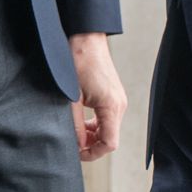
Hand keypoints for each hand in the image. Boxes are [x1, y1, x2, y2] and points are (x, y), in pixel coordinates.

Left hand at [69, 32, 126, 161]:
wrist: (86, 38)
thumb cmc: (78, 62)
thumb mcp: (72, 97)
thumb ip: (75, 124)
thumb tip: (76, 144)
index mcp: (111, 106)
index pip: (109, 143)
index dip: (93, 153)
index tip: (77, 153)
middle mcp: (119, 105)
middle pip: (110, 138)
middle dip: (91, 145)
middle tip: (73, 143)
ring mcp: (118, 100)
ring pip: (109, 129)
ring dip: (93, 135)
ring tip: (76, 132)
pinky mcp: (114, 95)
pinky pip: (108, 118)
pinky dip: (96, 125)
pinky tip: (82, 122)